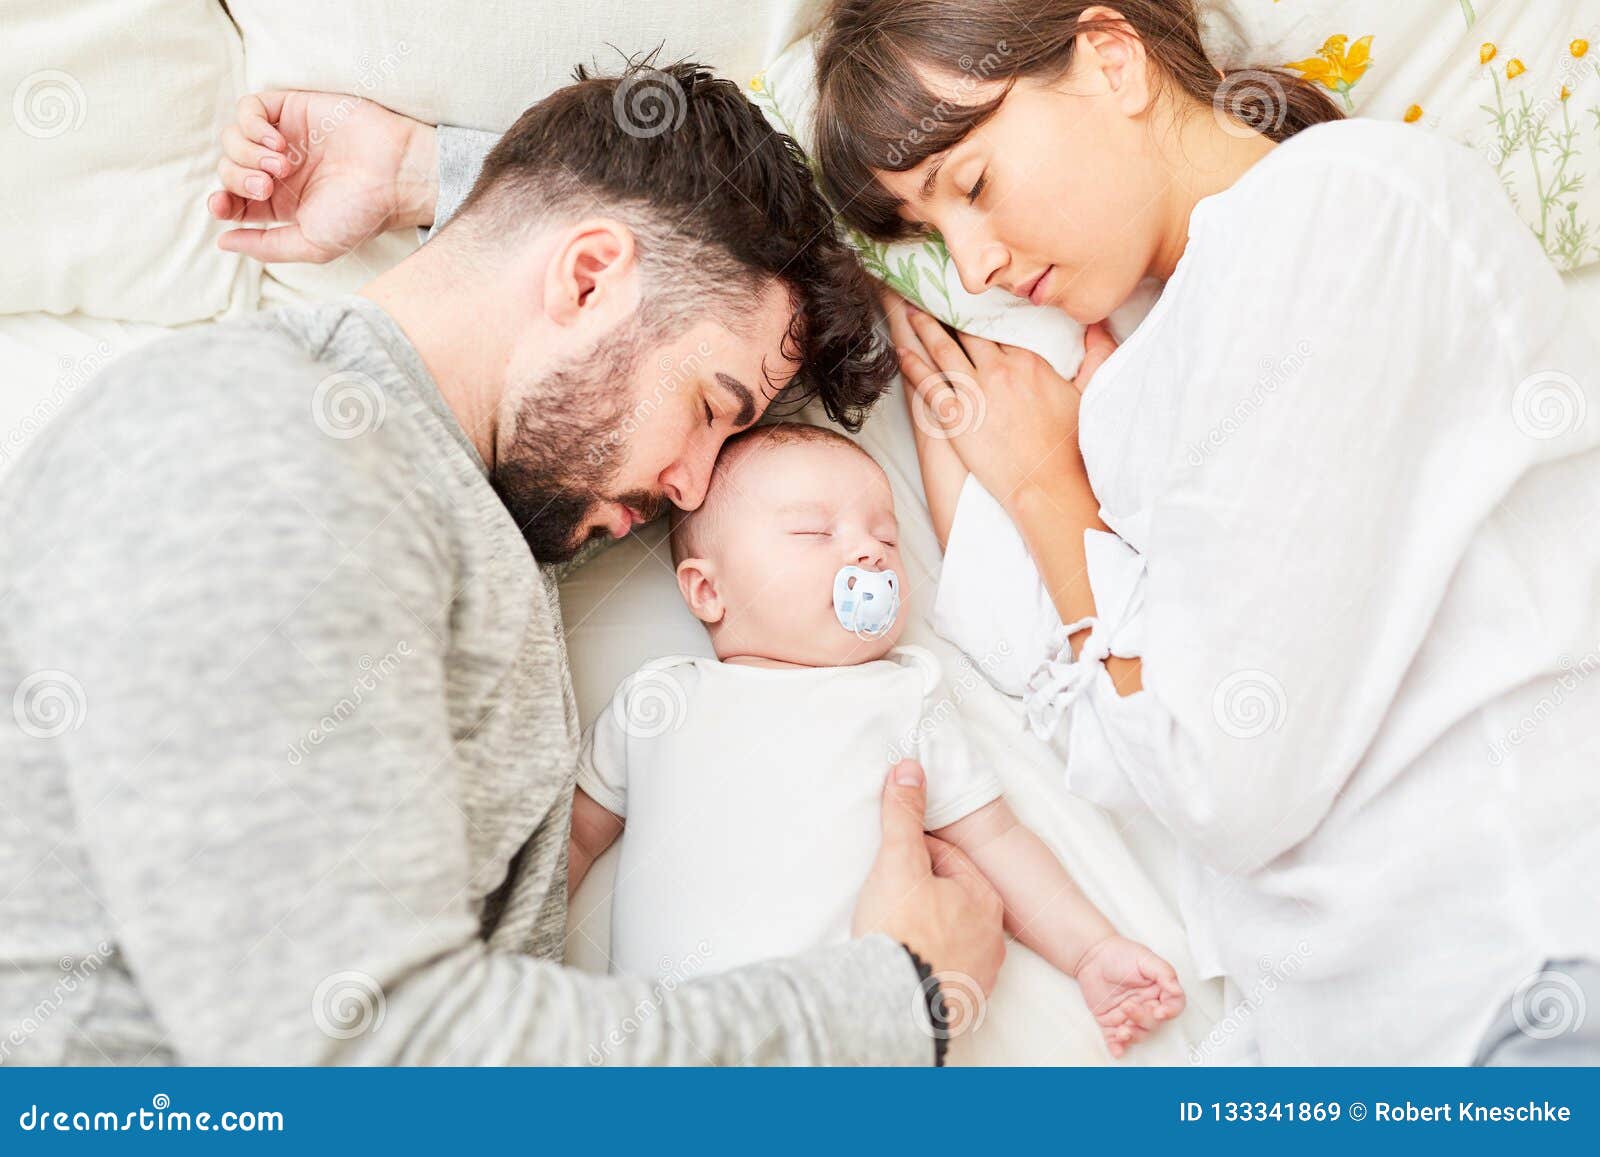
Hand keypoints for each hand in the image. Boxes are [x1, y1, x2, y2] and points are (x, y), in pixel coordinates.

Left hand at [207, 91, 437, 263]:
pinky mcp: (290, 109)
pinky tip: (279, 143)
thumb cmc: (361, 214)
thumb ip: (266, 247)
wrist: (393, 175)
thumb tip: (222, 241)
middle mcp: (278, 171)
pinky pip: (247, 108)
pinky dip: (252, 126)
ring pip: (232, 138)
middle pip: (228, 169)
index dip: (220, 201)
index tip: (224, 205)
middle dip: (239, 179)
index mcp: (281, 204)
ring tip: (282, 166)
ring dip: (248, 154)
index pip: (232, 199)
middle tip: (270, 186)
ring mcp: (283, 138)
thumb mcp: (313, 245)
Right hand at [852, 760, 1006, 1036]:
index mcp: (984, 900)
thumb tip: (909, 769)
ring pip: (950, 937)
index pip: (949, 859)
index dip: (915, 853)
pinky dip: (926, 964)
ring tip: (892, 929)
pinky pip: (943, 972)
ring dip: (926, 930)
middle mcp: (991, 940)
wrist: (890, 1008)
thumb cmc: (901, 933)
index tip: (891, 860)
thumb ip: (903, 815)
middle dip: (922, 891)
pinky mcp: (958, 1005)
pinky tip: (903, 963)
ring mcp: (978, 976)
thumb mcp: (898, 862)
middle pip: (950, 898)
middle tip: (888, 893)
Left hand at [892, 303, 1116, 514]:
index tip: (968, 295)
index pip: (998, 325)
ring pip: (943, 351)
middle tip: (931, 291)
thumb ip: (1098, 353)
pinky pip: (928, 385)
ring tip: (911, 311)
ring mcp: (975, 394)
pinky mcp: (956, 419)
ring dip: (924, 328)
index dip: (981, 310)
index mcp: (1028, 361)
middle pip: (966, 331)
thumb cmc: (1069, 446)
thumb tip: (1099, 324)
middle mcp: (998, 371)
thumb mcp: (1091, 392)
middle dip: (948, 309)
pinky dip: (912, 366)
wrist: (1047, 484)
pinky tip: (900, 350)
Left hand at [1073, 934, 1185, 1058]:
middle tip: (1127, 1006)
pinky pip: (1115, 1039)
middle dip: (1142, 1018)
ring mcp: (1128, 1016)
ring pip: (1138, 1034)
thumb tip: (1177, 990)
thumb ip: (1164, 973)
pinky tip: (1116, 1050)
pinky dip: (1117, 1047)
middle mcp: (1146, 1005)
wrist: (1091, 955)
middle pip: (1154, 1023)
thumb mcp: (1145, 958)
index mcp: (1158, 991)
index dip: (1170, 1012)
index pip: (1173, 1006)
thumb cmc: (1119, 953)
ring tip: (1121, 1030)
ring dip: (1132, 1036)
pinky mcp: (1110, 1022)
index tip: (1160, 1012)